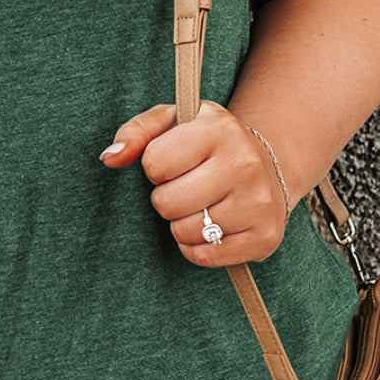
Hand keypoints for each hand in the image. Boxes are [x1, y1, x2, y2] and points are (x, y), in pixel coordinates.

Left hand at [99, 101, 289, 266]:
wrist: (269, 164)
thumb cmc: (207, 142)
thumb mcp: (173, 122)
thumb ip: (136, 132)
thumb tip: (110, 157)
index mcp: (220, 129)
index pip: (154, 162)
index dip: (154, 166)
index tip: (173, 162)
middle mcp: (245, 164)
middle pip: (167, 203)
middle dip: (165, 198)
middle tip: (185, 187)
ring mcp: (259, 202)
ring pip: (184, 231)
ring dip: (181, 223)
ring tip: (200, 204)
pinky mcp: (265, 236)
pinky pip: (204, 256)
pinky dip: (196, 247)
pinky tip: (211, 226)